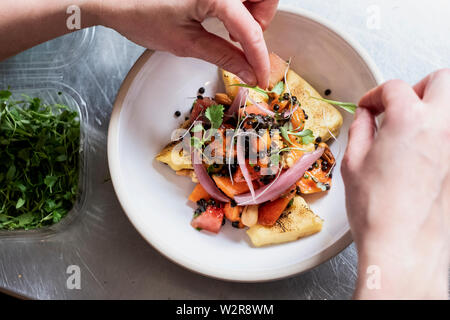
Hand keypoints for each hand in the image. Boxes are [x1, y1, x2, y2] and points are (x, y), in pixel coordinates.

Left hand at [96, 0, 278, 87]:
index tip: (261, 77)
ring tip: (235, 32)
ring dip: (255, 11)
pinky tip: (229, 18)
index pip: (250, 30)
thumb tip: (248, 72)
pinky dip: (242, 4)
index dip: (260, 58)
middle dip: (264, 21)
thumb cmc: (140, 14)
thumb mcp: (186, 42)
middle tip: (248, 43)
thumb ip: (223, 56)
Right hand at [342, 69, 449, 298]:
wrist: (402, 245)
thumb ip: (360, 129)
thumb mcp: (354, 162)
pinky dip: (439, 133)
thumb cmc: (378, 209)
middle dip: (416, 87)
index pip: (394, 88)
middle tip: (398, 105)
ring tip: (411, 126)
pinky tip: (420, 151)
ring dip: (432, 106)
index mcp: (410, 120)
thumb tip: (365, 117)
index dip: (374, 95)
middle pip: (440, 81)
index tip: (368, 107)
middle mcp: (442, 127)